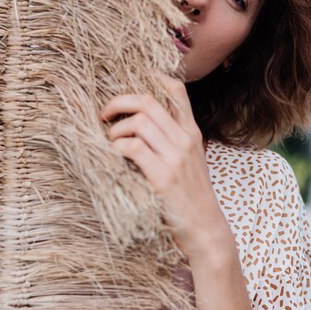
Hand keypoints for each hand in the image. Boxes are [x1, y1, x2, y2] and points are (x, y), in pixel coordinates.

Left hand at [100, 74, 229, 261]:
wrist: (205, 230)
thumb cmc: (191, 197)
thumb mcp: (190, 161)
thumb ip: (172, 140)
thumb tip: (141, 123)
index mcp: (191, 132)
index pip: (176, 90)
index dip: (151, 79)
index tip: (129, 88)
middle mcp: (185, 139)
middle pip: (148, 101)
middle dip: (119, 102)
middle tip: (105, 115)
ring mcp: (176, 157)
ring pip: (138, 122)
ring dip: (116, 130)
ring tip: (111, 144)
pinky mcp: (164, 177)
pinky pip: (133, 148)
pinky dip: (117, 149)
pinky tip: (115, 158)